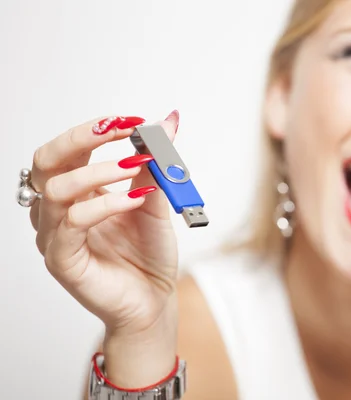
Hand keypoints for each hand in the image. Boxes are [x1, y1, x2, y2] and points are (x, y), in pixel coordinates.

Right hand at [28, 111, 181, 385]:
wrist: (154, 298)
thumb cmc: (148, 253)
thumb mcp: (155, 200)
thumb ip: (155, 163)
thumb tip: (169, 121)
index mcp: (77, 192)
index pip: (68, 149)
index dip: (96, 129)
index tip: (134, 120)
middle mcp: (59, 210)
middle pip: (47, 161)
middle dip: (84, 138)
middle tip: (124, 129)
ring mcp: (56, 235)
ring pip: (57, 190)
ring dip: (101, 171)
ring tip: (136, 167)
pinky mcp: (62, 259)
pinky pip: (74, 224)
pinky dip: (106, 204)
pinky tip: (134, 199)